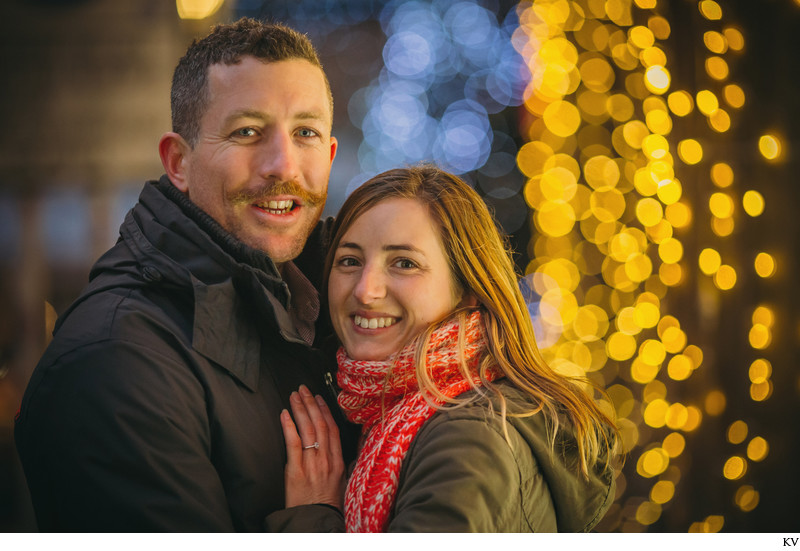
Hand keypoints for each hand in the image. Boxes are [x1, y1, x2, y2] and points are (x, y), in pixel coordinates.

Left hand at [280, 385, 344, 509]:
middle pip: (320, 425)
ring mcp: (312, 465)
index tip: (319, 398)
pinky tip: (284, 414)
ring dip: (300, 410)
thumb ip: (345, 463)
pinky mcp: (296, 472)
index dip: (325, 411)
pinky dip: (289, 427)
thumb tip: (350, 448)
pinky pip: (293, 444)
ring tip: (294, 395)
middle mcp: (326, 460)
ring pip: (308, 430)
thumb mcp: (344, 482)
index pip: (333, 429)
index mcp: (338, 462)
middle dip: (311, 404)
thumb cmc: (328, 505)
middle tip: (303, 389)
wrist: (317, 522)